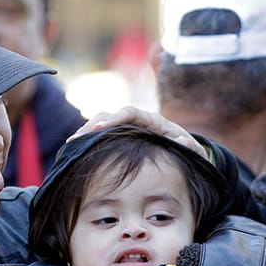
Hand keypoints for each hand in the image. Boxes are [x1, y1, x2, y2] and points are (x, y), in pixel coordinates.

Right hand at [70, 105, 206, 158]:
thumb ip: (190, 148)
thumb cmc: (189, 152)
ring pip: (102, 121)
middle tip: (76, 139)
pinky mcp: (122, 136)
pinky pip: (102, 133)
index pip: (130, 113)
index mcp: (153, 121)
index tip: (101, 127)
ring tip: (72, 144)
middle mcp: (138, 120)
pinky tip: (76, 149)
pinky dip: (89, 138)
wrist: (186, 152)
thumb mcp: (194, 151)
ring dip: (86, 131)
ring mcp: (128, 127)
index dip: (114, 118)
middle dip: (92, 124)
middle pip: (110, 114)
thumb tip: (182, 141)